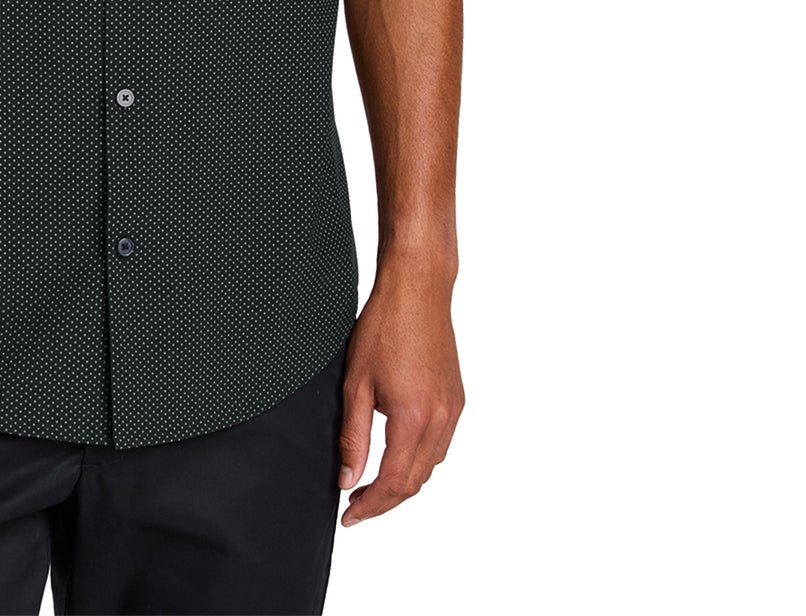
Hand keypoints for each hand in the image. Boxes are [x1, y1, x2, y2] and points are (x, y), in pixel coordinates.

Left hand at [336, 259, 463, 524]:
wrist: (418, 291)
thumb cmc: (383, 327)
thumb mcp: (356, 383)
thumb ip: (354, 437)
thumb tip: (348, 478)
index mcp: (414, 417)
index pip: (393, 482)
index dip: (370, 505)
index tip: (349, 515)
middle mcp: (441, 419)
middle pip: (415, 482)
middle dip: (385, 501)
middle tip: (356, 505)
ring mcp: (453, 410)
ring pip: (431, 466)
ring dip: (403, 483)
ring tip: (372, 484)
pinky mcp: (457, 399)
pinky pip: (440, 445)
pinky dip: (419, 459)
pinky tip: (398, 454)